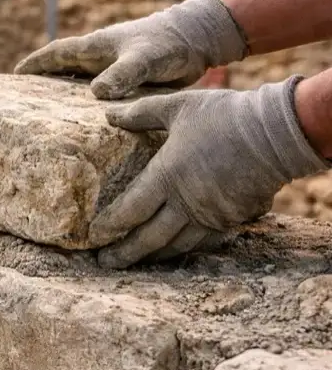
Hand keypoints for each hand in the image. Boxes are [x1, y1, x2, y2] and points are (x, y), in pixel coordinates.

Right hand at [14, 0, 247, 98]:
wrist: (198, 40)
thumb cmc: (169, 43)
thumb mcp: (144, 59)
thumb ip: (121, 74)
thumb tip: (95, 94)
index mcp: (95, 48)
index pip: (55, 54)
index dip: (34, 64)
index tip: (14, 76)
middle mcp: (99, 59)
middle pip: (61, 71)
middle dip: (41, 83)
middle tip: (21, 103)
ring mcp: (111, 71)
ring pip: (78, 85)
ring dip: (63, 97)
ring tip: (46, 119)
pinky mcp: (126, 83)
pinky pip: (99, 97)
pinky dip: (87, 108)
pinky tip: (85, 126)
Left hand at [90, 76, 328, 268]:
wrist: (277, 133)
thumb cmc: (224, 116)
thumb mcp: (177, 106)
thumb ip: (140, 113)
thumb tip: (107, 113)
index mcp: (167, 175)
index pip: (131, 209)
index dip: (110, 225)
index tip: (93, 235)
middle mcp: (186, 202)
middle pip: (149, 238)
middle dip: (125, 253)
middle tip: (105, 263)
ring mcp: (211, 215)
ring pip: (176, 245)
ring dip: (152, 256)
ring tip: (134, 261)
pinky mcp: (231, 219)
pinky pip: (202, 242)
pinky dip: (184, 250)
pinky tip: (173, 252)